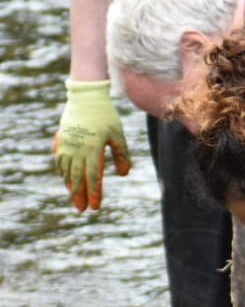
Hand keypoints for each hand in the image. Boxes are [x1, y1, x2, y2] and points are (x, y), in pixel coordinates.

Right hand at [52, 80, 130, 211]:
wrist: (86, 97)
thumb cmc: (106, 116)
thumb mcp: (118, 135)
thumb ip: (121, 155)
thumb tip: (122, 175)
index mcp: (93, 149)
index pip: (93, 177)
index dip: (94, 193)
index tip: (94, 207)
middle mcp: (77, 149)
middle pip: (77, 178)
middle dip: (79, 195)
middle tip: (81, 209)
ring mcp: (67, 145)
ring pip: (66, 170)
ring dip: (70, 185)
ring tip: (74, 197)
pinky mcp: (61, 140)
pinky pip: (60, 160)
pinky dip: (63, 171)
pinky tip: (65, 178)